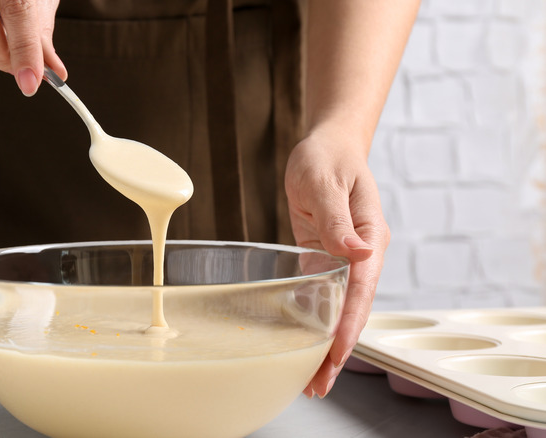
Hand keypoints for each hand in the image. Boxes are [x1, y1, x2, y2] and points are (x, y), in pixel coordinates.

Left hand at [284, 129, 389, 398]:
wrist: (328, 145)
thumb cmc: (327, 157)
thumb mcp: (326, 181)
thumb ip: (338, 218)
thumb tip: (359, 253)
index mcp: (370, 236)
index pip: (361, 289)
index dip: (348, 325)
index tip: (336, 354)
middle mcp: (361, 253)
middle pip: (353, 309)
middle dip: (338, 348)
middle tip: (319, 384)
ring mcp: (345, 257)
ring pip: (340, 308)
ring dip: (328, 342)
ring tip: (311, 378)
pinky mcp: (326, 256)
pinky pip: (324, 294)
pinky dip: (317, 321)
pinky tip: (304, 343)